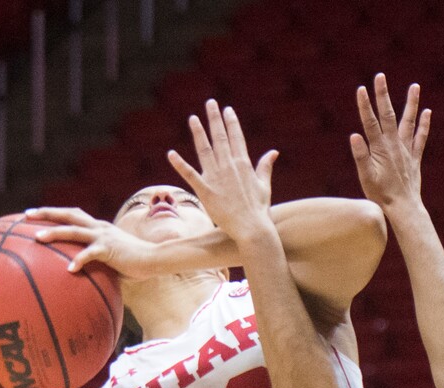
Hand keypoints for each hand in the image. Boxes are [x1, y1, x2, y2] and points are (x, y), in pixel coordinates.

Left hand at [25, 207, 156, 278]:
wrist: (155, 259)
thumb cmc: (135, 263)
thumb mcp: (112, 259)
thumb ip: (97, 262)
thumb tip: (82, 276)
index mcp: (98, 227)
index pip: (72, 215)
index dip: (53, 213)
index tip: (33, 214)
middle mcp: (98, 227)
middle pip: (68, 214)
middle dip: (46, 213)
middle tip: (26, 215)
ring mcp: (103, 236)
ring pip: (74, 230)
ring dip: (55, 233)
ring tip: (37, 238)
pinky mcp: (110, 249)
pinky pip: (90, 254)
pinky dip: (79, 260)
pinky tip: (69, 270)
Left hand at [167, 99, 277, 244]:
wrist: (251, 228)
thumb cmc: (259, 210)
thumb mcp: (264, 186)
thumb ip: (265, 167)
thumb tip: (273, 152)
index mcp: (244, 164)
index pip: (236, 137)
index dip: (231, 122)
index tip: (227, 109)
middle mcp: (229, 166)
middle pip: (220, 138)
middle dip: (214, 119)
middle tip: (210, 103)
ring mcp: (216, 178)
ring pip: (204, 150)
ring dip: (198, 133)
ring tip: (193, 118)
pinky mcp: (205, 191)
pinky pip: (190, 175)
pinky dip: (179, 164)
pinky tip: (170, 154)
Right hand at [350, 73, 430, 213]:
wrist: (403, 207)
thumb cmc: (381, 195)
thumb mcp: (365, 178)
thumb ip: (361, 156)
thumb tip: (354, 135)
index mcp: (380, 149)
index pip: (370, 122)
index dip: (365, 105)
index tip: (361, 89)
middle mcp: (394, 145)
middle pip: (388, 115)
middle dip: (383, 95)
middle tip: (380, 77)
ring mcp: (406, 150)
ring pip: (409, 122)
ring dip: (411, 103)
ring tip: (415, 86)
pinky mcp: (415, 158)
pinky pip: (421, 138)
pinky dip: (424, 124)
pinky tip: (427, 112)